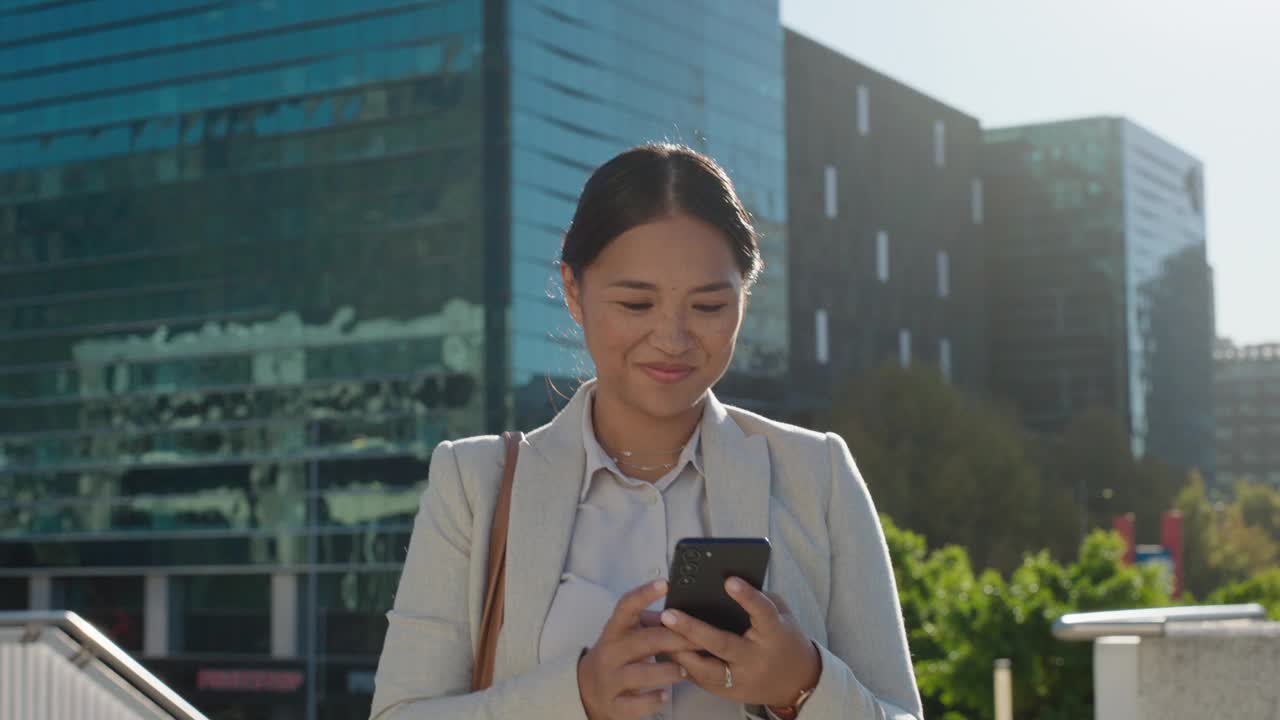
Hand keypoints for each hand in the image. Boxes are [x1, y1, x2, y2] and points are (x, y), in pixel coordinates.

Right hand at [577, 580, 699, 719]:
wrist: (587, 688)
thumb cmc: (618, 655)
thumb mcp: (626, 636)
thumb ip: (649, 624)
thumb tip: (683, 611)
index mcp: (614, 630)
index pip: (626, 606)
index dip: (645, 594)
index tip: (665, 583)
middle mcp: (609, 653)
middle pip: (646, 640)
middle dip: (676, 639)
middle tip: (699, 641)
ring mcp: (610, 680)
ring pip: (642, 674)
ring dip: (669, 671)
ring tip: (684, 671)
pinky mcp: (614, 705)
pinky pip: (636, 704)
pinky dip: (653, 699)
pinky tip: (665, 694)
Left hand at [661, 578, 820, 706]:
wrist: (796, 683)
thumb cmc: (784, 639)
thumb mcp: (781, 614)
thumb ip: (758, 599)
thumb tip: (723, 581)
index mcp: (774, 634)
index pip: (762, 613)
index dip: (747, 596)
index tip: (729, 580)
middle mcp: (756, 659)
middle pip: (723, 645)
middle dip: (693, 629)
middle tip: (668, 614)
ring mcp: (742, 680)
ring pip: (706, 670)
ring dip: (680, 652)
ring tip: (659, 634)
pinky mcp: (729, 693)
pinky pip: (701, 680)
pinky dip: (683, 664)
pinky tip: (666, 649)